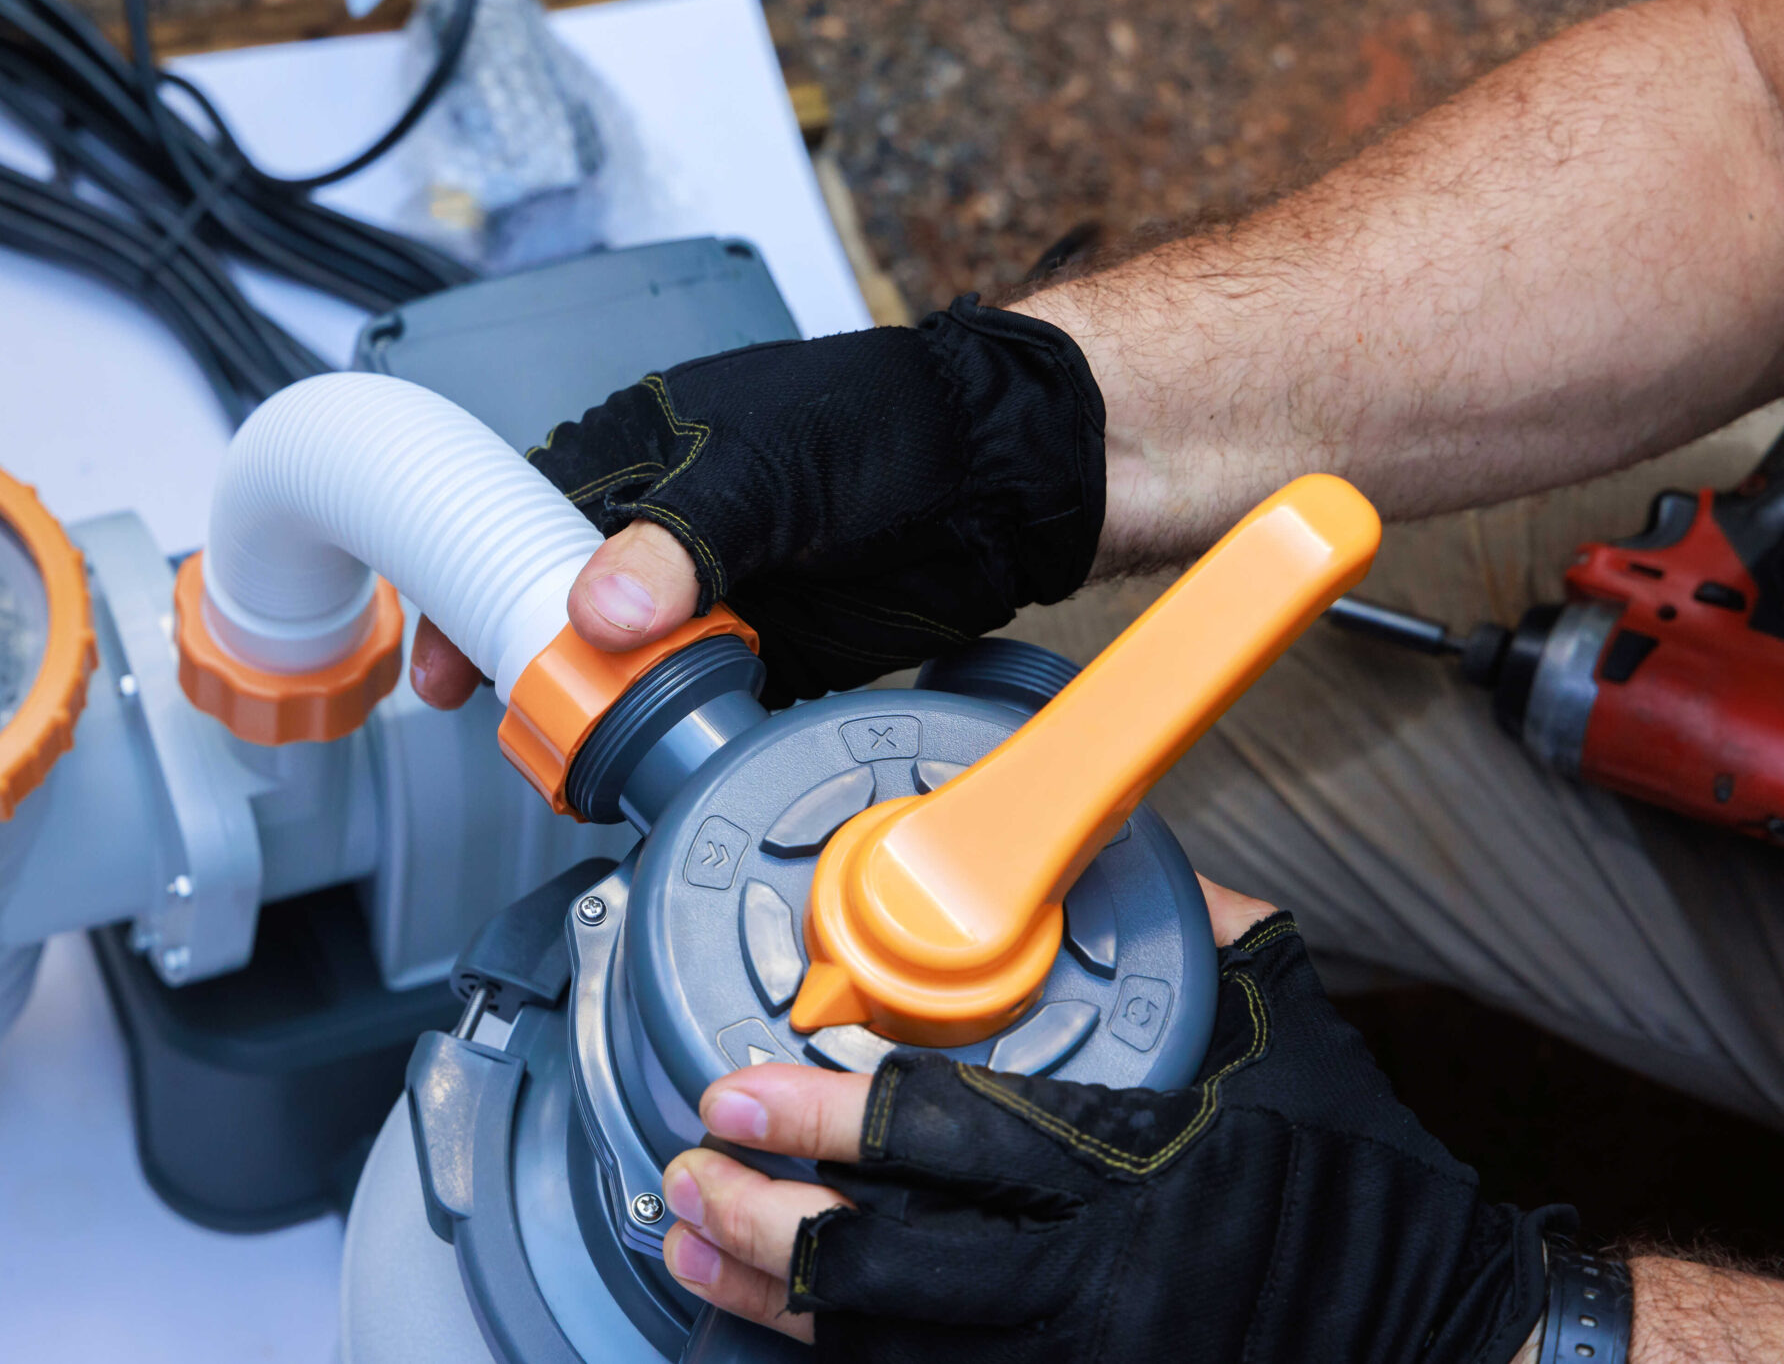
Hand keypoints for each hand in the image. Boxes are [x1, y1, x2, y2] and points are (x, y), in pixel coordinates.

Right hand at [412, 301, 1107, 708]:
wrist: (1019, 477)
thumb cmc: (901, 426)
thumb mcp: (778, 469)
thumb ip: (684, 537)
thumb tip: (595, 611)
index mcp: (651, 451)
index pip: (529, 518)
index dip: (475, 584)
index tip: (444, 652)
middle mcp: (675, 527)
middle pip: (564, 606)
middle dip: (524, 668)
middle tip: (498, 720)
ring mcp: (721, 594)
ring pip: (625, 668)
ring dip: (593, 717)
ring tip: (566, 766)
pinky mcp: (773, 654)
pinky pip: (697, 709)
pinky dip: (668, 745)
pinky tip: (645, 774)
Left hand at [659, 880, 1562, 1362]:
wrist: (1459, 1341)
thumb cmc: (1363, 1184)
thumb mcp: (1282, 1026)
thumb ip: (1184, 931)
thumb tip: (1102, 836)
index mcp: (1134, 1169)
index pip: (937, 1141)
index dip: (815, 1121)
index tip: (733, 1094)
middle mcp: (1095, 1288)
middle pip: (876, 1269)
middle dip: (757, 1223)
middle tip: (687, 1174)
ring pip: (879, 1350)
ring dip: (767, 1300)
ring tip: (692, 1247)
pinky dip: (841, 1361)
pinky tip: (780, 1328)